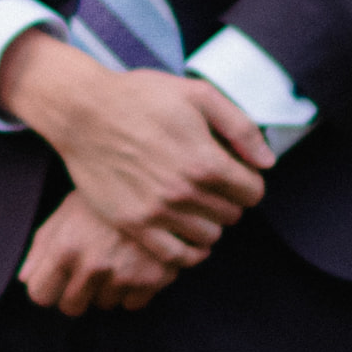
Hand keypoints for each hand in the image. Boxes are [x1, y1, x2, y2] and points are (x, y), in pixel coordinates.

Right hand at [0, 36, 267, 264]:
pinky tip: (186, 233)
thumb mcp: (198, 94)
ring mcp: (157, 212)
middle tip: (212, 184)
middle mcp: (184, 191)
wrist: (84, 112)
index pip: (253, 192)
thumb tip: (267, 162)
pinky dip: (189, 251)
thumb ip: (240, 128)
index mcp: (205, 160)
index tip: (236, 173)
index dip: (249, 181)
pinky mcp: (133, 224)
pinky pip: (175, 256)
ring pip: (209, 237)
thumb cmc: (141, 96)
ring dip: (210, 222)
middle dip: (230, 199)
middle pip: (232, 215)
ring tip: (196, 204)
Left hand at [18, 196, 177, 318]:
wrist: (156, 181)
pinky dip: (133, 289)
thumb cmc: (104, 195)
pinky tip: (135, 263)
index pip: (40, 295)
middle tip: (87, 268)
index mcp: (66, 247)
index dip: (47, 287)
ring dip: (106, 288)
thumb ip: (42, 246)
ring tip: (114, 257)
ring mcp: (125, 275)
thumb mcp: (67, 211)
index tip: (55, 278)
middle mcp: (93, 266)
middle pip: (71, 307)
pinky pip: (132, 303)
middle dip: (75, 292)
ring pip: (103, 304)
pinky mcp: (154, 279)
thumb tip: (25, 279)